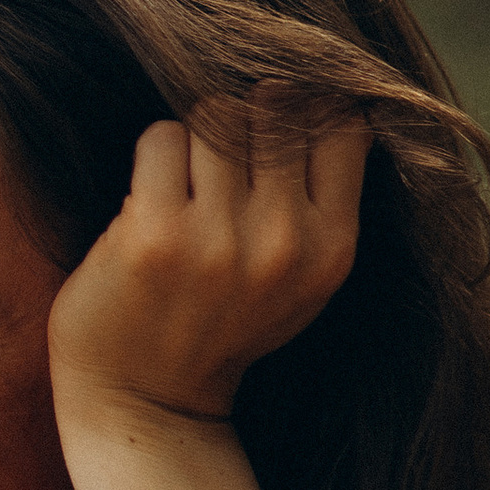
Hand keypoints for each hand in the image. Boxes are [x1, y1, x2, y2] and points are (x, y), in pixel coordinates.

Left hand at [47, 96, 368, 439]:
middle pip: (275, 107)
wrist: (146, 399)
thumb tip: (332, 89)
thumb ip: (323, 195)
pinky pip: (161, 137)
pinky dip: (152, 155)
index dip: (307, 106)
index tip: (275, 125)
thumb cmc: (220, 318)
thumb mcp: (299, 273)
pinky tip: (148, 201)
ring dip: (192, 138)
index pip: (343, 125)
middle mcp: (286, 242)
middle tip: (217, 164)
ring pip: (215, 114)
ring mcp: (220, 239)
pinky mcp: (155, 234)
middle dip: (243, 120)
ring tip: (183, 189)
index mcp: (333, 249)